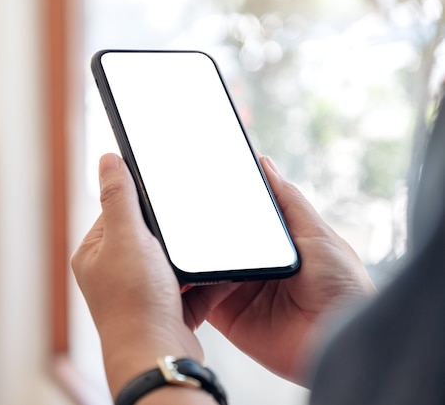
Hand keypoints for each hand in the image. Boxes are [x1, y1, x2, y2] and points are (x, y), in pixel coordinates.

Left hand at [71, 153, 210, 402]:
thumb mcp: (127, 238)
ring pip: (171, 262)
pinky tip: (217, 275)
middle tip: (188, 226)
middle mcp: (112, 274)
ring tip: (202, 252)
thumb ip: (118, 197)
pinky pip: (189, 286)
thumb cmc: (134, 301)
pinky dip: (203, 281)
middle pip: (148, 236)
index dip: (142, 202)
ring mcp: (139, 293)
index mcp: (95, 254)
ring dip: (189, 258)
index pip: (117, 212)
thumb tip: (107, 159)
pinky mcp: (165, 309)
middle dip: (171, 233)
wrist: (158, 355)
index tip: (165, 196)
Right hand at [182, 156, 376, 383]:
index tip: (194, 182)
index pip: (237, 217)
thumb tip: (264, 162)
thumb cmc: (342, 288)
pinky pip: (196, 298)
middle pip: (213, 241)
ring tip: (162, 240)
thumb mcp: (317, 233)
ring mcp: (235, 289)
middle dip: (192, 229)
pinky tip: (172, 274)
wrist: (339, 341)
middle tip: (169, 211)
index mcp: (272, 242)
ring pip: (200, 267)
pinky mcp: (225, 315)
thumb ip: (287, 200)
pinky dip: (182, 288)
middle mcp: (251, 264)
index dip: (217, 202)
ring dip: (183, 258)